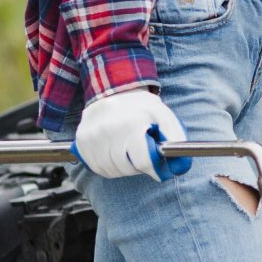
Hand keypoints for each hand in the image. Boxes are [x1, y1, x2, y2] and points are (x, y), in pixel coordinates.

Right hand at [73, 88, 190, 179]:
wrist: (112, 91)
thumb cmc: (141, 107)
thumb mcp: (164, 115)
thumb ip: (175, 139)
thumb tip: (180, 165)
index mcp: (132, 122)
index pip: (143, 161)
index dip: (153, 167)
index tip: (156, 166)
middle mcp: (109, 129)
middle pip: (127, 168)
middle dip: (138, 166)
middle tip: (141, 153)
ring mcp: (92, 136)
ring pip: (112, 170)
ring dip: (123, 167)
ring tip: (127, 149)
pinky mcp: (81, 142)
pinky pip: (97, 167)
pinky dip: (108, 165)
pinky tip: (114, 151)